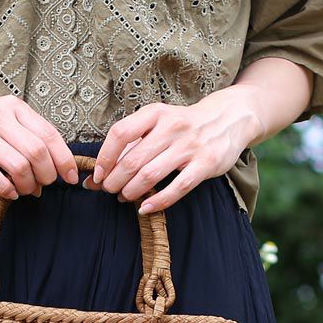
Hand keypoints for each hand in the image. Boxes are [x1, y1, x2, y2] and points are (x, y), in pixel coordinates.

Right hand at [0, 90, 79, 199]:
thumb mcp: (5, 119)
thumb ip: (28, 140)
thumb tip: (50, 174)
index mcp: (15, 109)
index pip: (49, 135)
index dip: (64, 159)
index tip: (70, 177)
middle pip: (36, 152)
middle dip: (46, 175)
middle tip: (42, 186)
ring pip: (17, 165)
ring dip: (26, 184)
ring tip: (24, 191)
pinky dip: (5, 188)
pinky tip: (9, 193)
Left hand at [80, 85, 265, 213]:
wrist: (229, 118)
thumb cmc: (181, 126)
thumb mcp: (156, 125)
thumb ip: (128, 148)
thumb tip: (93, 179)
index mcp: (155, 113)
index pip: (121, 133)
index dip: (105, 157)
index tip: (98, 175)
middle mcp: (172, 127)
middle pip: (132, 160)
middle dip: (115, 180)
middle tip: (109, 190)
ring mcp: (190, 145)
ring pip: (150, 175)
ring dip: (131, 191)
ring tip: (124, 197)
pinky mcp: (206, 163)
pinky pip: (177, 187)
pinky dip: (157, 201)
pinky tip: (144, 208)